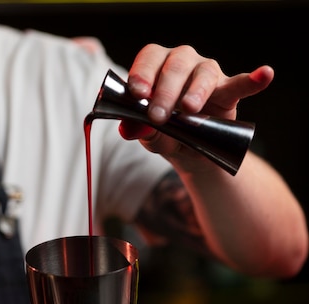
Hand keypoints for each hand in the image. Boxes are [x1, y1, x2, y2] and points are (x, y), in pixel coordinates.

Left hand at [119, 44, 273, 158]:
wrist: (189, 153)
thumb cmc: (166, 135)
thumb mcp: (150, 137)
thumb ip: (141, 131)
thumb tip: (129, 129)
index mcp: (157, 67)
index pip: (149, 58)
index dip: (142, 73)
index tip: (137, 94)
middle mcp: (182, 63)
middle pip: (174, 66)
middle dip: (165, 91)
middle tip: (158, 115)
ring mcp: (207, 74)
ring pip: (202, 73)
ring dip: (195, 91)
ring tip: (189, 110)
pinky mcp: (228, 92)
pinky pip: (240, 84)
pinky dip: (253, 80)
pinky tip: (265, 73)